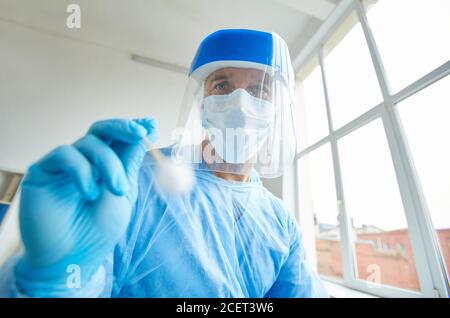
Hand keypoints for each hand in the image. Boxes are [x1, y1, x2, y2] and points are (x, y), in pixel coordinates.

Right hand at [15, 118, 157, 295]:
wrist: (72, 258)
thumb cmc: (99, 230)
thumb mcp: (124, 193)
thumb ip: (129, 163)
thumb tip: (146, 133)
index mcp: (106, 166)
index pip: (119, 139)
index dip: (134, 128)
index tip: (152, 124)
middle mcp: (85, 161)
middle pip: (101, 130)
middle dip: (123, 127)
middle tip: (140, 133)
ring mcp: (64, 165)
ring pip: (88, 143)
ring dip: (109, 163)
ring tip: (117, 190)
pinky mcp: (43, 171)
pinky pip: (65, 155)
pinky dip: (82, 171)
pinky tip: (89, 194)